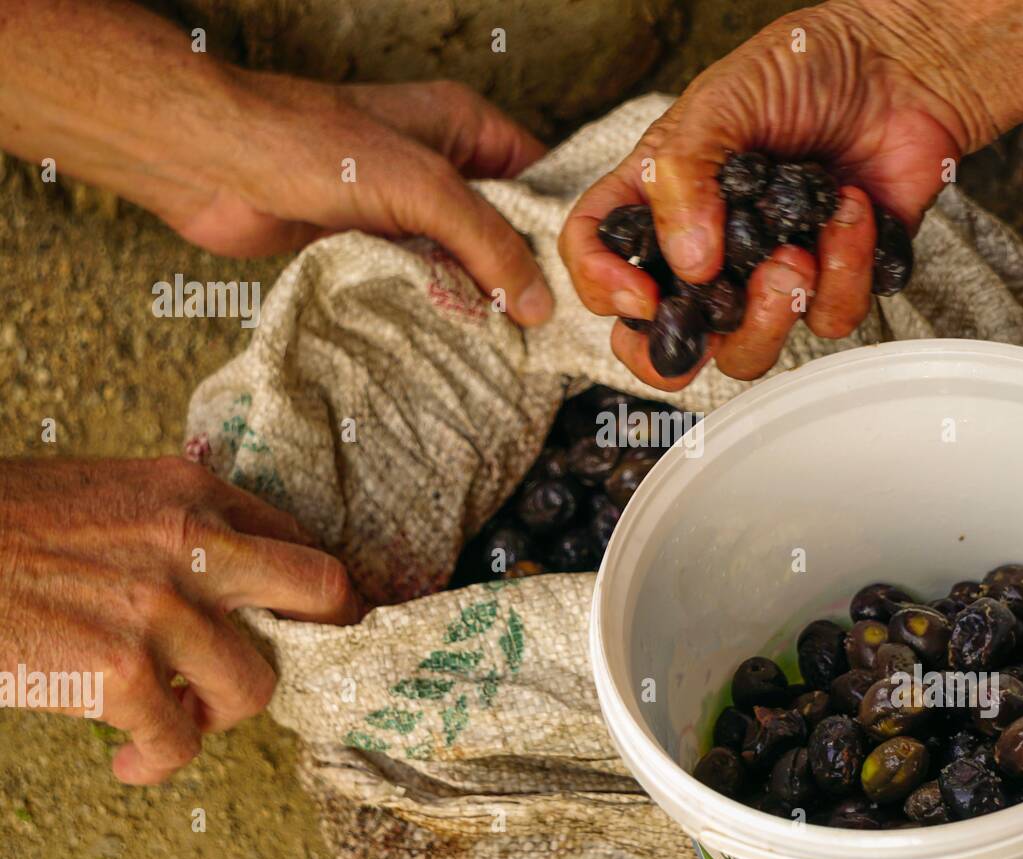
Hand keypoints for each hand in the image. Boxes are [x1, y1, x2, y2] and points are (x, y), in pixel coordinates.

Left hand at [0, 0, 552, 326]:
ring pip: (464, 259)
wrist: (214, 164)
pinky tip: (465, 343)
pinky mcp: (373, 245)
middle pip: (504, 226)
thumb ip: (486, 242)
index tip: (589, 282)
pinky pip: (424, 281)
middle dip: (526, 273)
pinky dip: (441, 309)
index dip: (563, 228)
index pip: (539, 179)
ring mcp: (406, 208)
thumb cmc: (315, 148)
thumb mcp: (424, 188)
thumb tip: (538, 304)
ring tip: (521, 346)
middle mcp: (442, 166)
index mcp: (465, 127)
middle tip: (559, 328)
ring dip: (482, 297)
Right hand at [0, 457, 359, 784]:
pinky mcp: (120, 672)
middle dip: (325, 635)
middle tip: (305, 664)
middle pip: (320, 590)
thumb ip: (180, 523)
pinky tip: (133, 757)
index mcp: (193, 492)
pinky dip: (161, 759)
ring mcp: (161, 608)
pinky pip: (179, 740)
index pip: (296, 541)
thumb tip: (233, 573)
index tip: (309, 620)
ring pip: (253, 685)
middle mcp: (193, 542)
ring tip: (182, 719)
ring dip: (220, 715)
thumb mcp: (115, 493)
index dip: (310, 590)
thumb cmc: (11, 525)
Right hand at [559, 1, 967, 388]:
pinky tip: (849, 212)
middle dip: (685, 349)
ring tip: (797, 252)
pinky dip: (845, 269)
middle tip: (717, 314)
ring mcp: (766, 275)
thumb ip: (683, 177)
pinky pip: (828, 318)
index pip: (596, 257)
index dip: (603, 289)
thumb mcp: (720, 102)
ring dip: (771, 313)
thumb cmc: (803, 68)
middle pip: (664, 340)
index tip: (643, 295)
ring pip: (747, 352)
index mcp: (658, 200)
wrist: (899, 64)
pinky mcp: (831, 282)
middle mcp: (705, 251)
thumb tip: (688, 263)